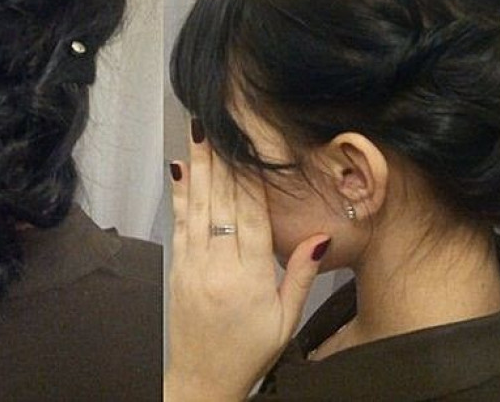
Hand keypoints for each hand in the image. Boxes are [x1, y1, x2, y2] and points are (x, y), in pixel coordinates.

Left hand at [165, 125, 331, 401]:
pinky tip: (179, 170)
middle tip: (216, 124)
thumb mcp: (286, 320)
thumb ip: (300, 274)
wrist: (202, 380)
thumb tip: (320, 234)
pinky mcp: (178, 266)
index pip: (251, 215)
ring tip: (197, 134)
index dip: (249, 177)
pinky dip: (180, 194)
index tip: (249, 145)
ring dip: (198, 167)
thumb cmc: (249, 351)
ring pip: (198, 206)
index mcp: (251, 277)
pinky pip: (179, 223)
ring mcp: (194, 264)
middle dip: (220, 160)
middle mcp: (219, 265)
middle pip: (222, 202)